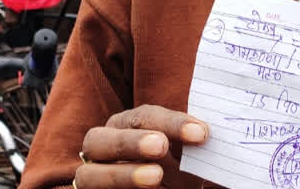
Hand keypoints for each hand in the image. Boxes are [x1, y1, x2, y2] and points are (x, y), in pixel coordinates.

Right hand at [74, 105, 208, 188]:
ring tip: (156, 176)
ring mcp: (92, 177)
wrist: (158, 187)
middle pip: (100, 139)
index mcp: (125, 127)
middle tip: (161, 146)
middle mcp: (101, 148)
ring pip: (89, 174)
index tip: (201, 133)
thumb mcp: (183, 157)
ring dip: (123, 173)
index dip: (172, 123)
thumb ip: (191, 143)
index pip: (144, 117)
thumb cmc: (174, 172)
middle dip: (131, 141)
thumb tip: (210, 134)